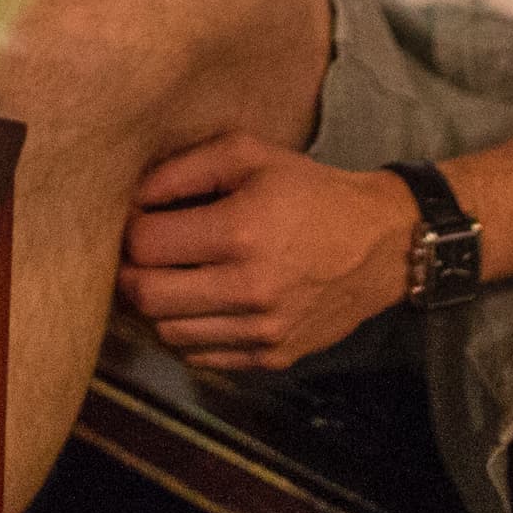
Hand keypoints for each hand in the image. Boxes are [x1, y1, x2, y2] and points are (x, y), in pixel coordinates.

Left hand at [114, 133, 417, 371]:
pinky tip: (201, 305)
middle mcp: (249, 288)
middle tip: (142, 256)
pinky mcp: (273, 356)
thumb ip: (183, 169)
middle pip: (146, 296)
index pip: (145, 246)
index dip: (131, 230)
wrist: (381, 244)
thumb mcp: (250, 155)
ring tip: (172, 279)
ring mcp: (262, 330)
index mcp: (240, 232)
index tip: (142, 221)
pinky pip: (201, 357)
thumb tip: (133, 198)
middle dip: (132, 273)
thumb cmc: (310, 191)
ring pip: (168, 332)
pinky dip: (188, 333)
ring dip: (158, 306)